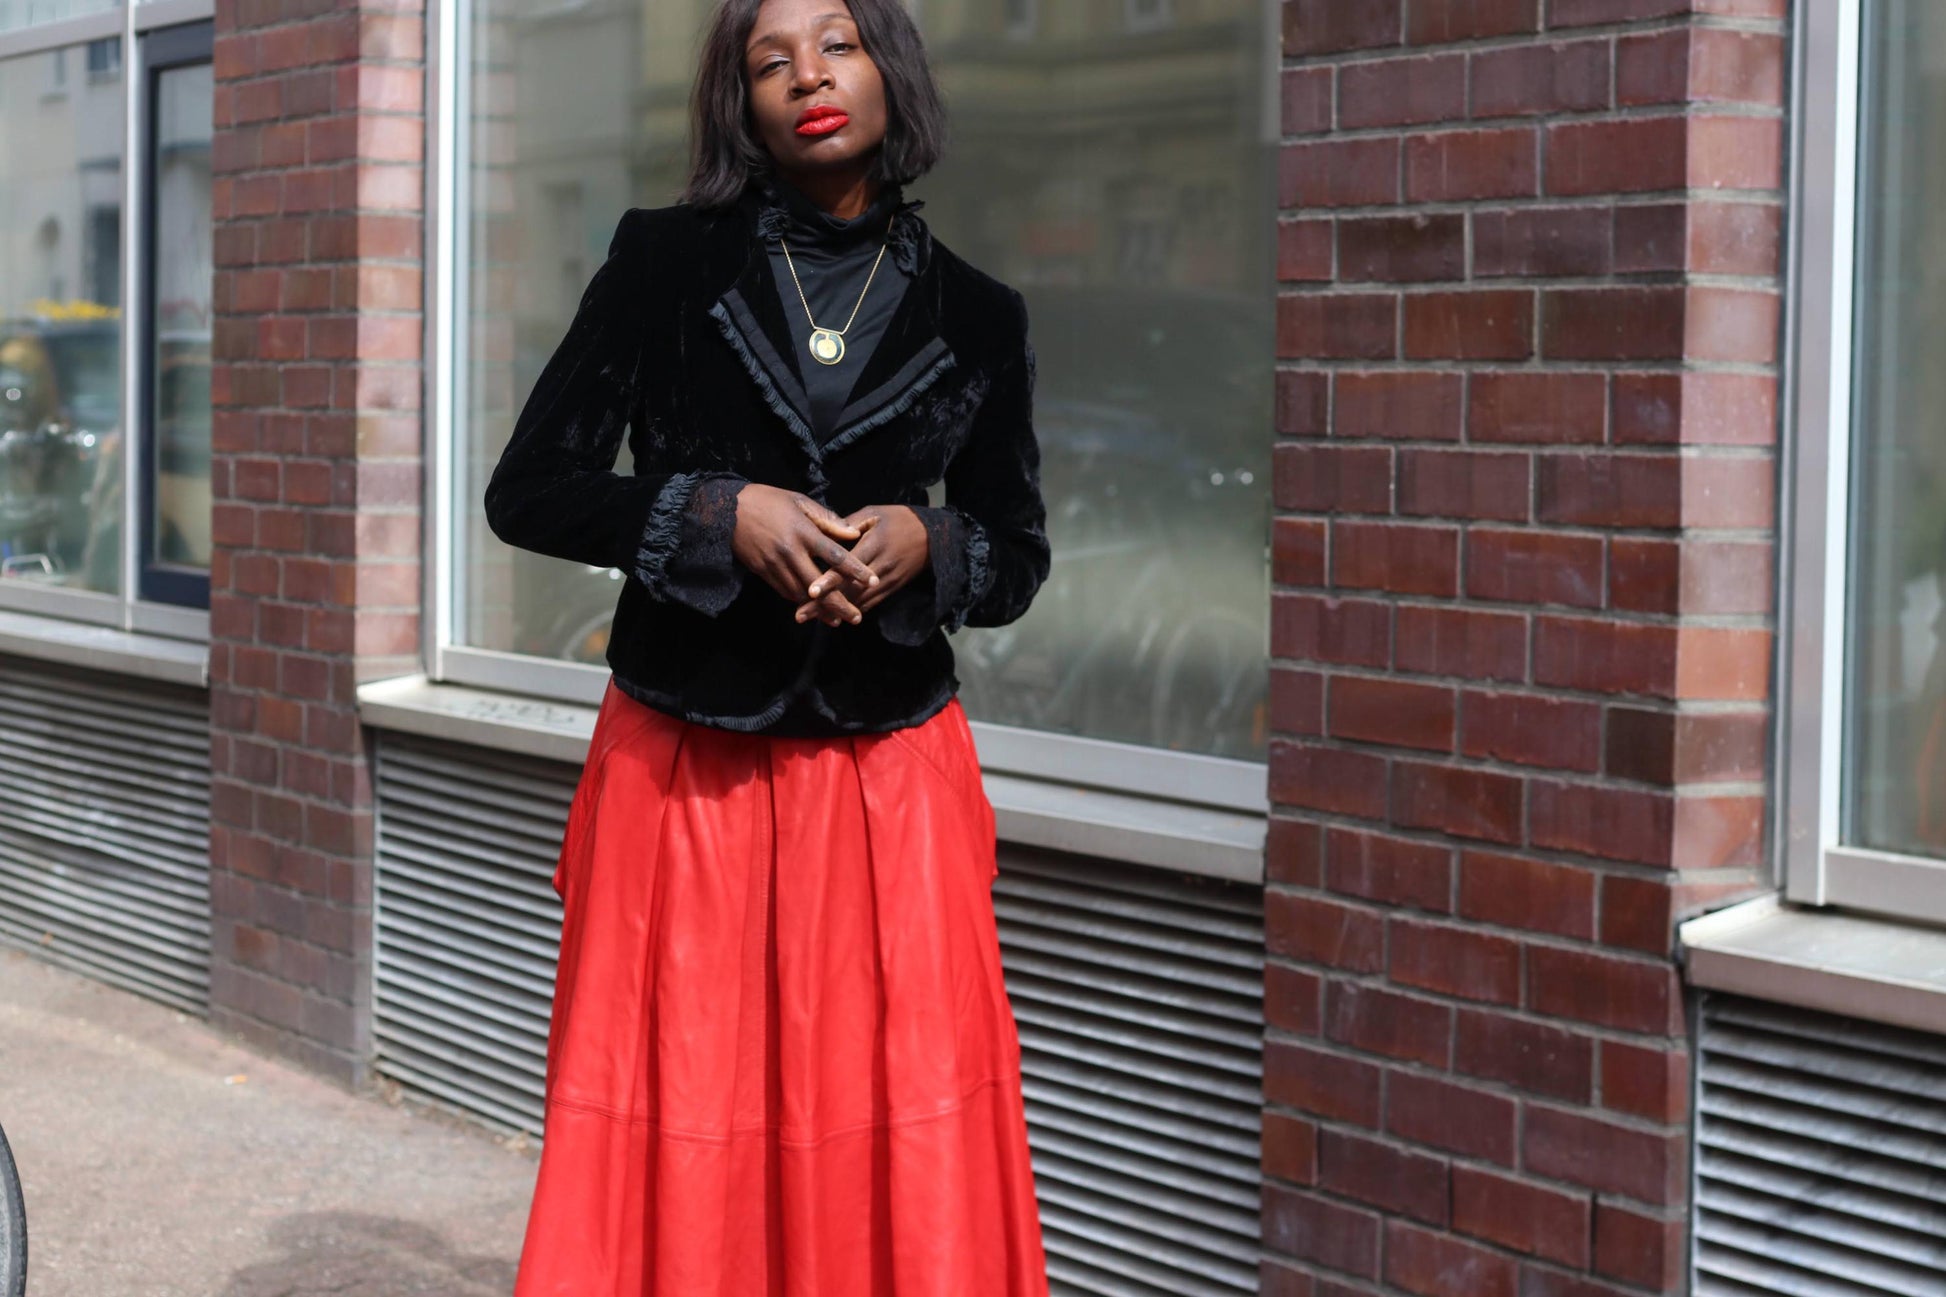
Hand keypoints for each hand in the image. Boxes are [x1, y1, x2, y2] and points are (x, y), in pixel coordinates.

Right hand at [729, 483, 880, 624]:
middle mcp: (790, 552)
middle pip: (819, 584)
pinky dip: (800, 602)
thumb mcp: (800, 502)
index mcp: (802, 531)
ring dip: (820, 609)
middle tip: (856, 617)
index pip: (834, 554)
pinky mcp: (763, 573)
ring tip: (838, 619)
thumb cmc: (768, 501)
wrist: (727, 511)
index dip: (855, 570)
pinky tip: (813, 609)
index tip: (872, 581)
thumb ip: (828, 519)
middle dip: (839, 603)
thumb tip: (853, 533)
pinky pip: (785, 592)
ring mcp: (775, 565)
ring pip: (801, 593)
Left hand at [792, 504, 929, 624]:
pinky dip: (851, 610)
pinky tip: (832, 617)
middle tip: (800, 615)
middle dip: (824, 604)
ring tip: (810, 618)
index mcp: (875, 545)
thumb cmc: (899, 520)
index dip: (830, 580)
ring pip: (858, 601)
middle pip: (849, 590)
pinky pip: (870, 603)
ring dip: (834, 611)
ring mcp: (887, 581)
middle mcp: (880, 567)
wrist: (934, 538)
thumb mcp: (875, 513)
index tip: (811, 591)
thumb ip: (849, 524)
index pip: (848, 566)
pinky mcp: (892, 589)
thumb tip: (824, 533)